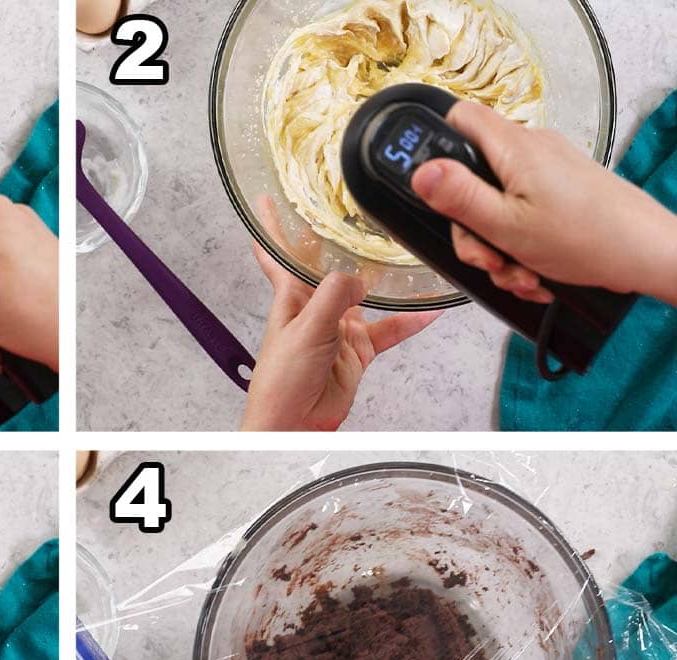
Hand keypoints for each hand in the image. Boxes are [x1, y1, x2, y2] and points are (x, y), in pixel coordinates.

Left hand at [242, 197, 440, 430]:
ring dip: (386, 281)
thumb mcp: (307, 328)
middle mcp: (316, 306)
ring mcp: (338, 327)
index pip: (278, 252)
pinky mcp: (358, 349)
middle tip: (359, 212)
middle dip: (342, 241)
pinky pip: (389, 329)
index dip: (272, 226)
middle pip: (331, 265)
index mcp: (291, 295)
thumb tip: (358, 277)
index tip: (267, 198)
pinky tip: (429, 310)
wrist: (293, 422)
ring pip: (368, 295)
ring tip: (407, 254)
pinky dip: (409, 321)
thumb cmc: (281, 379)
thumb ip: (334, 296)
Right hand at [410, 100, 676, 304]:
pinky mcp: (560, 192)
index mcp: (514, 149)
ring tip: (519, 273)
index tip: (434, 188)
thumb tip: (421, 172)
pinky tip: (534, 272)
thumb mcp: (507, 225)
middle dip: (473, 229)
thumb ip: (460, 197)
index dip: (436, 146)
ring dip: (499, 249)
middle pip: (473, 180)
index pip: (459, 118)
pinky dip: (521, 248)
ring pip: (496, 207)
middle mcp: (531, 151)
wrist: (647, 254)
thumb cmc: (588, 238)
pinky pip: (522, 217)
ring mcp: (547, 172)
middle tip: (488, 258)